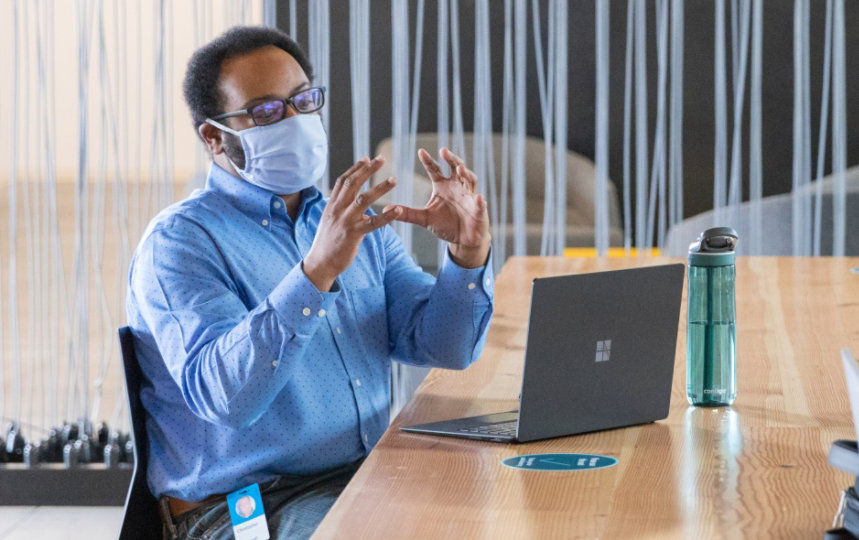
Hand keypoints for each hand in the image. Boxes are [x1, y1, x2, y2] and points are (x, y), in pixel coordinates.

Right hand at [303, 156, 400, 290]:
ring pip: (363, 200)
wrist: (320, 263)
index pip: (343, 181)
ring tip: (394, 180)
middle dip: (368, 170)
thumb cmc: (327, 243)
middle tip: (381, 159)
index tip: (366, 158)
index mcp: (331, 205)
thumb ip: (338, 208)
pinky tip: (398, 210)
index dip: (355, 169)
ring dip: (380, 188)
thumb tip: (348, 198)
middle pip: (353, 184)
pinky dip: (386, 216)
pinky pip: (373, 223)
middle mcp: (337, 210)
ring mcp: (345, 221)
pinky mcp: (353, 234)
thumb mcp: (329, 220)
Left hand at [384, 148, 490, 267]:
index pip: (435, 169)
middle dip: (451, 159)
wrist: (463, 239)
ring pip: (470, 180)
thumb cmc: (445, 225)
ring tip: (460, 169)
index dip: (428, 160)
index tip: (420, 151)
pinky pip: (480, 204)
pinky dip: (480, 201)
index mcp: (443, 186)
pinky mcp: (479, 209)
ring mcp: (469, 196)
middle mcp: (457, 186)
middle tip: (444, 151)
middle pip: (455, 167)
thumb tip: (385, 210)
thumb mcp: (424, 219)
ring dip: (466, 173)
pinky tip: (479, 198)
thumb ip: (407, 213)